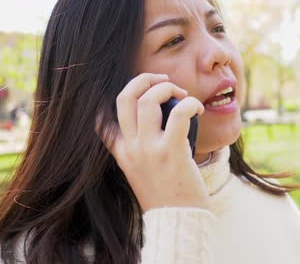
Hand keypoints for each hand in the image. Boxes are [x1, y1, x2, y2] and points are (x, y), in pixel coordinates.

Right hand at [96, 73, 208, 211]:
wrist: (177, 220)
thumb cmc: (166, 194)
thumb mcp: (141, 171)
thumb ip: (140, 149)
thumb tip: (158, 121)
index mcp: (121, 152)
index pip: (102, 117)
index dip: (120, 96)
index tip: (142, 92)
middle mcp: (131, 148)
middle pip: (125, 97)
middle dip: (145, 79)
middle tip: (165, 82)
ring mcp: (149, 150)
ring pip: (148, 101)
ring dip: (168, 89)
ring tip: (183, 96)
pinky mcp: (172, 152)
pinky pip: (178, 115)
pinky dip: (189, 104)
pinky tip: (197, 108)